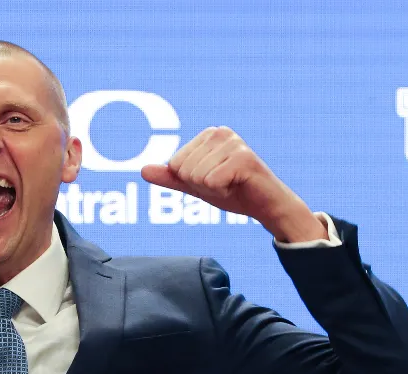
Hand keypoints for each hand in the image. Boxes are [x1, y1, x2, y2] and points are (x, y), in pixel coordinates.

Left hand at [140, 126, 325, 242]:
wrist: (265, 206)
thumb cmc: (233, 192)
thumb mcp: (196, 186)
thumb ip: (171, 178)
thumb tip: (143, 170)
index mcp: (207, 135)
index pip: (175, 164)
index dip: (191, 181)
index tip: (213, 179)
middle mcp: (220, 132)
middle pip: (184, 169)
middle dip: (201, 185)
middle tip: (224, 183)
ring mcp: (233, 143)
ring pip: (197, 176)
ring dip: (213, 188)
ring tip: (232, 183)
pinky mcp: (243, 158)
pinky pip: (212, 182)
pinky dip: (223, 191)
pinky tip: (238, 185)